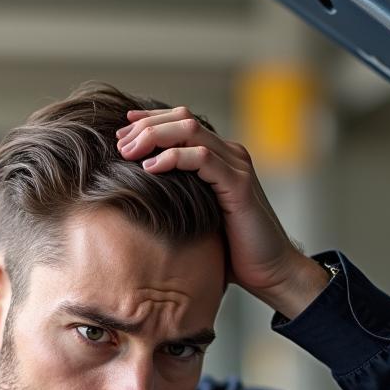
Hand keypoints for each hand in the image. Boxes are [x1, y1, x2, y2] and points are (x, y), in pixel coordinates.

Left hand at [116, 106, 328, 317]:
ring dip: (154, 136)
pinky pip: (203, 159)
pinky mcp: (238, 185)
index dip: (150, 121)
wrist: (270, 271)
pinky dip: (174, 158)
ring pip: (190, 130)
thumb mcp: (198, 219)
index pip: (182, 122)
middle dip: (146, 126)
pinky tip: (151, 168)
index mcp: (220, 158)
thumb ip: (178, 201)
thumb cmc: (233, 252)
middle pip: (183, 118)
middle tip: (119, 142)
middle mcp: (230, 155)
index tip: (121, 131)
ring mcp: (236, 166)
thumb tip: (138, 200)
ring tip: (129, 151)